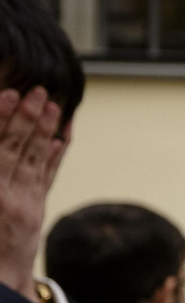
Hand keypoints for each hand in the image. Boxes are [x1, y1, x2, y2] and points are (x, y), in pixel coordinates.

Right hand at [0, 88, 68, 295]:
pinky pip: (47, 178)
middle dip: (28, 118)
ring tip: (53, 106)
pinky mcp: (35, 211)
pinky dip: (55, 157)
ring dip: (45, 131)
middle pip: (18, 149)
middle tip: (38, 91)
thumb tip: (2, 144)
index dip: (2, 120)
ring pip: (36, 160)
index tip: (9, 94)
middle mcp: (6, 197)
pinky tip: (61, 138)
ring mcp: (24, 204)